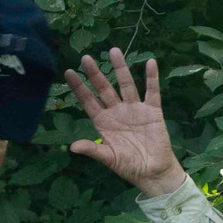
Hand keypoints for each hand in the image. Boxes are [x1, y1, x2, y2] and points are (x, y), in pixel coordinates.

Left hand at [64, 49, 183, 195]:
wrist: (153, 172)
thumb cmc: (129, 166)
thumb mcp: (109, 158)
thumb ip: (93, 150)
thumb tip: (72, 147)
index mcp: (104, 122)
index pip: (88, 101)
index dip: (79, 88)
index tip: (68, 72)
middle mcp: (117, 111)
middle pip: (104, 88)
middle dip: (95, 74)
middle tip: (85, 58)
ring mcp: (135, 109)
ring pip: (126, 84)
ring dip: (120, 68)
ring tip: (113, 50)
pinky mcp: (152, 111)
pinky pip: (152, 91)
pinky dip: (151, 78)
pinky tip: (150, 63)